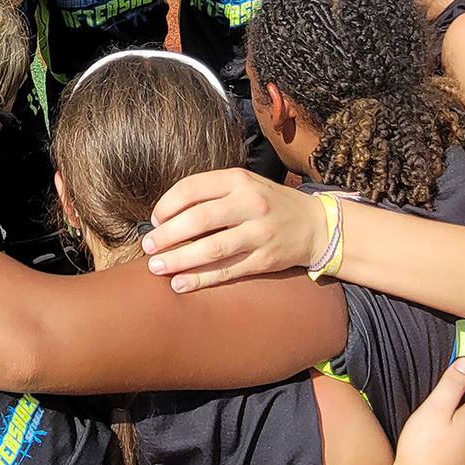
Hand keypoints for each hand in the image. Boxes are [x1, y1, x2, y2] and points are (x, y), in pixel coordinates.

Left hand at [143, 168, 327, 290]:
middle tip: (147, 247)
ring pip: (211, 248)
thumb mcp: (244, 186)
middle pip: (198, 219)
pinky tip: (180, 285)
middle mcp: (250, 203)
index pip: (192, 188)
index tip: (154, 221)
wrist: (316, 225)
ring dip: (179, 259)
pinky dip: (201, 279)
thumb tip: (166, 216)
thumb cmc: (269, 204)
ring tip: (156, 267)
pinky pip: (227, 271)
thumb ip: (210, 194)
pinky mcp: (266, 259)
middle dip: (167, 235)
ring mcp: (260, 232)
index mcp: (239, 179)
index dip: (167, 205)